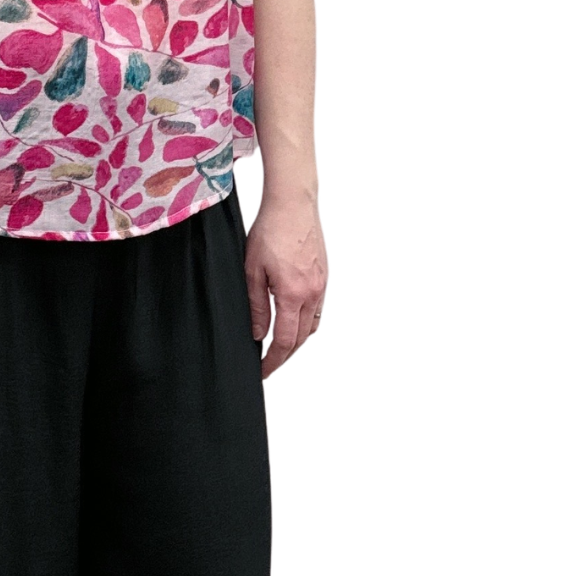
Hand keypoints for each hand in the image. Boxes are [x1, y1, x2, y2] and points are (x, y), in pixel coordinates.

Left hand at [244, 186, 326, 376]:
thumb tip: (258, 334)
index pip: (284, 341)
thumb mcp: (252, 270)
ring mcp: (321, 284)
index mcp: (293, 294)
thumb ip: (256, 306)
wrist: (293, 204)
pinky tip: (294, 320)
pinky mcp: (323, 276)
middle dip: (285, 355)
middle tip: (268, 365)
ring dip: (297, 340)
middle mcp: (312, 293)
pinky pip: (318, 309)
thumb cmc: (270, 230)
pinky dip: (306, 322)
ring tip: (279, 346)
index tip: (263, 371)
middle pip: (301, 338)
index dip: (273, 361)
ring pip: (312, 325)